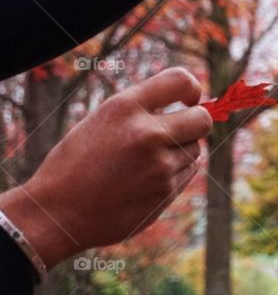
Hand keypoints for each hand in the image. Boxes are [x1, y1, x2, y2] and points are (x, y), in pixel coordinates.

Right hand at [0, 68, 212, 268]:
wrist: (58, 214)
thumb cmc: (76, 164)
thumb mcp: (101, 121)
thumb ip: (140, 110)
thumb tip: (185, 104)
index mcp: (124, 108)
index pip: (180, 80)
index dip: (192, 88)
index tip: (188, 98)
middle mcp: (147, 134)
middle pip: (203, 119)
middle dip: (196, 122)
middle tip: (179, 128)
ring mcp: (160, 166)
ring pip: (195, 149)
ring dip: (181, 151)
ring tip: (146, 161)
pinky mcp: (166, 192)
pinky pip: (188, 173)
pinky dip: (175, 173)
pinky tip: (146, 179)